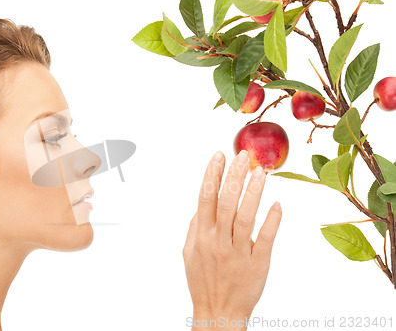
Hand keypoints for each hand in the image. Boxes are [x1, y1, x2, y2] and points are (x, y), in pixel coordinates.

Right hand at [183, 150, 281, 329]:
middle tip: (244, 155)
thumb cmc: (203, 281)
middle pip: (226, 202)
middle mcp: (218, 241)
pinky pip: (266, 238)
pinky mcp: (257, 263)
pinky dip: (272, 220)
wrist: (218, 312)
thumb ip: (195, 227)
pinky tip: (277, 204)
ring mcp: (238, 252)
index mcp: (201, 236)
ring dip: (253, 192)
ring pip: (246, 216)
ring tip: (261, 171)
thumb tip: (202, 204)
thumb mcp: (190, 253)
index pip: (205, 197)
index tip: (220, 155)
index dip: (212, 174)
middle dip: (234, 175)